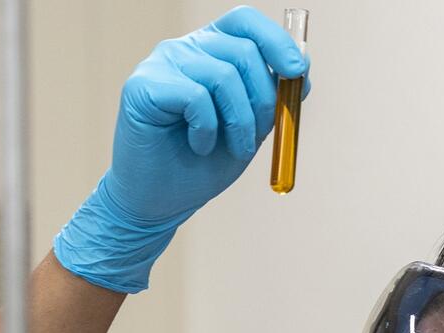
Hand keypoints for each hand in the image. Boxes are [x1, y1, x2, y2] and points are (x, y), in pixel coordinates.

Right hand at [54, 6, 309, 292]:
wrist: (160, 200)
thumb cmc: (204, 162)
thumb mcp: (252, 126)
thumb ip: (274, 95)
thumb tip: (302, 68)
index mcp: (211, 51)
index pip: (244, 22)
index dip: (275, 40)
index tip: (297, 71)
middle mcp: (184, 48)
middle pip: (242, 49)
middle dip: (263, 99)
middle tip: (258, 135)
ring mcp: (160, 63)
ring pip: (223, 74)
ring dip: (239, 121)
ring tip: (231, 147)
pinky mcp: (141, 85)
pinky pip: (195, 96)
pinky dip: (208, 128)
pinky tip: (200, 145)